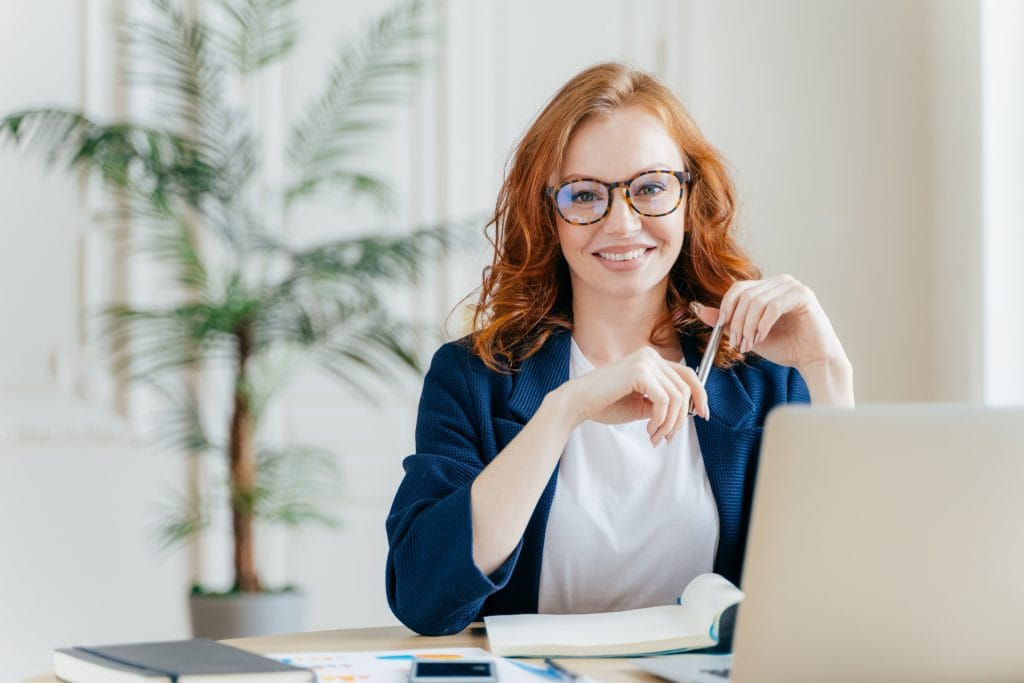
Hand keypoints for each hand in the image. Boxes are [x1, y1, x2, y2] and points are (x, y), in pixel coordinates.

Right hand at [560, 346, 709, 445]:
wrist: (578, 403)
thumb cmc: (605, 404)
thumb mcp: (641, 405)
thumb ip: (663, 404)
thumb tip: (686, 412)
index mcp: (650, 359)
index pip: (687, 374)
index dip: (700, 395)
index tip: (703, 415)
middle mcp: (650, 355)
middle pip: (685, 388)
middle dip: (680, 418)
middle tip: (667, 437)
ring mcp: (645, 361)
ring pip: (677, 397)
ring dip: (669, 424)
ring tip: (655, 437)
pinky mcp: (640, 372)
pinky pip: (665, 401)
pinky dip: (661, 420)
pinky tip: (649, 429)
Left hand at [696, 274, 847, 372]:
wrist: (813, 360)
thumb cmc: (785, 347)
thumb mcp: (749, 334)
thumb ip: (727, 321)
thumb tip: (699, 310)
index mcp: (768, 287)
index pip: (738, 289)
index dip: (726, 307)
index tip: (723, 329)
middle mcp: (780, 282)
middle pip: (745, 294)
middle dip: (736, 322)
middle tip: (736, 343)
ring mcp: (793, 286)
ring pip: (756, 301)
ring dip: (748, 327)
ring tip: (749, 345)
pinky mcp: (803, 295)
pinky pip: (773, 306)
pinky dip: (762, 325)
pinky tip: (761, 338)